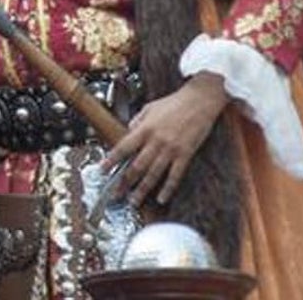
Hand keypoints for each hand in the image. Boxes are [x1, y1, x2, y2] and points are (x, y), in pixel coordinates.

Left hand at [102, 72, 228, 206]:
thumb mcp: (149, 107)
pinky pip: (175, 176)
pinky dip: (167, 189)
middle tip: (116, 194)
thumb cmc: (174, 102)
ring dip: (142, 190)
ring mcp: (171, 149)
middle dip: (124, 182)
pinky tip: (161, 198)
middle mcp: (156, 141)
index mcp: (144, 128)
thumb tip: (128, 132)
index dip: (111, 160)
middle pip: (136, 166)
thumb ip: (137, 121)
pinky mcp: (186, 154)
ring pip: (153, 174)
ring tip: (134, 201)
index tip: (102, 170)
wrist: (200, 100)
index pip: (123, 147)